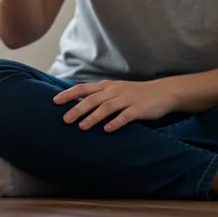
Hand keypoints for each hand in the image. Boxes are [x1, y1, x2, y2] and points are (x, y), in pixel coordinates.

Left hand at [53, 79, 176, 131]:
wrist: (163, 92)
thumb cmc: (136, 94)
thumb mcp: (116, 91)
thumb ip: (99, 96)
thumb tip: (78, 104)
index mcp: (107, 86)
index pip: (83, 88)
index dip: (69, 94)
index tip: (55, 101)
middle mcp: (115, 91)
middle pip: (92, 99)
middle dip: (77, 109)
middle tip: (65, 120)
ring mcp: (127, 99)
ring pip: (107, 107)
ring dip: (93, 117)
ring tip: (82, 127)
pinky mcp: (139, 109)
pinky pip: (126, 116)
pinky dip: (116, 122)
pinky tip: (107, 130)